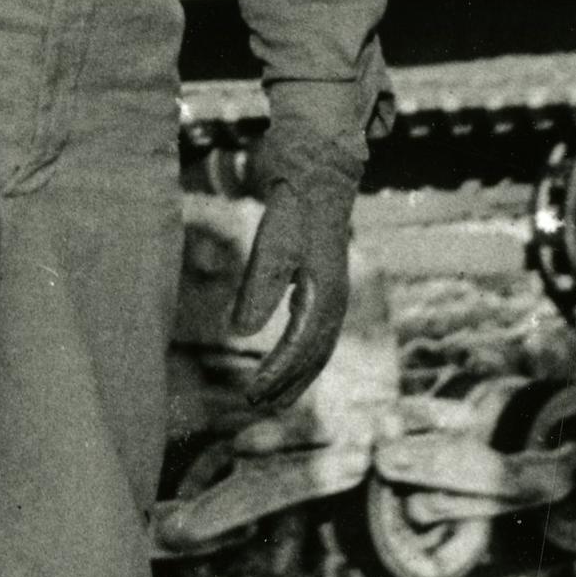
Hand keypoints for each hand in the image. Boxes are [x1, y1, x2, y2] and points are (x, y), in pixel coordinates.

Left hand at [231, 144, 359, 411]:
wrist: (320, 170)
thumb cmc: (294, 202)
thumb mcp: (272, 241)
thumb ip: (258, 286)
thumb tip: (239, 332)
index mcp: (324, 293)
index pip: (300, 347)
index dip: (276, 373)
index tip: (251, 392)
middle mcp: (335, 300)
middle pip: (313, 357)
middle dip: (287, 384)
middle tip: (256, 406)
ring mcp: (335, 294)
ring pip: (319, 349)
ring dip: (296, 376)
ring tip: (270, 397)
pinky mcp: (327, 287)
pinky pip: (318, 334)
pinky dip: (303, 357)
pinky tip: (286, 362)